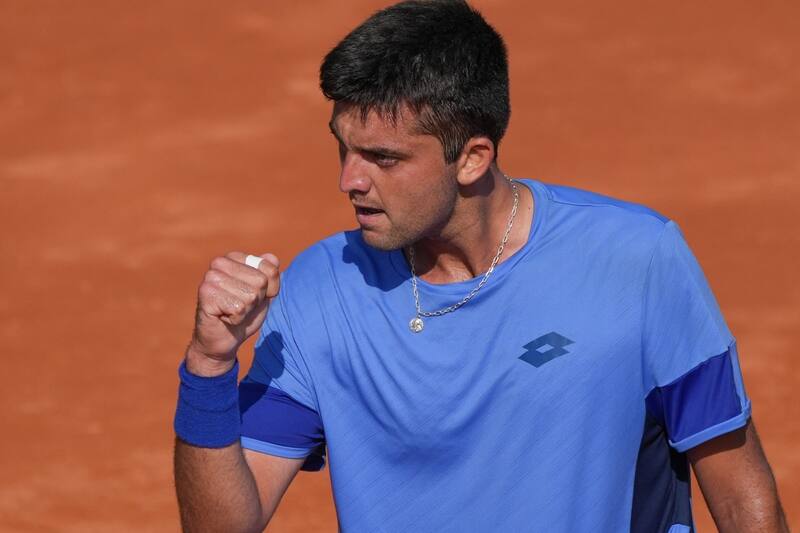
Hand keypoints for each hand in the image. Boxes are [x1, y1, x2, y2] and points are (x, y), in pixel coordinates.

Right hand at [185, 252, 279, 375]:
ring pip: (251, 295)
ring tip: (231, 311)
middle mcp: (220, 262)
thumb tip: (272, 258)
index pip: (270, 270)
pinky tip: (223, 317)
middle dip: (256, 300)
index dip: (268, 290)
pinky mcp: (206, 293)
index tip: (252, 297)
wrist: (224, 339)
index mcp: (235, 257)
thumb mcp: (264, 293)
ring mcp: (211, 276)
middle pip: (261, 282)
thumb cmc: (244, 314)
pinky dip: (237, 319)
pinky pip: (239, 308)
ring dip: (245, 310)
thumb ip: (270, 274)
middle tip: (239, 306)